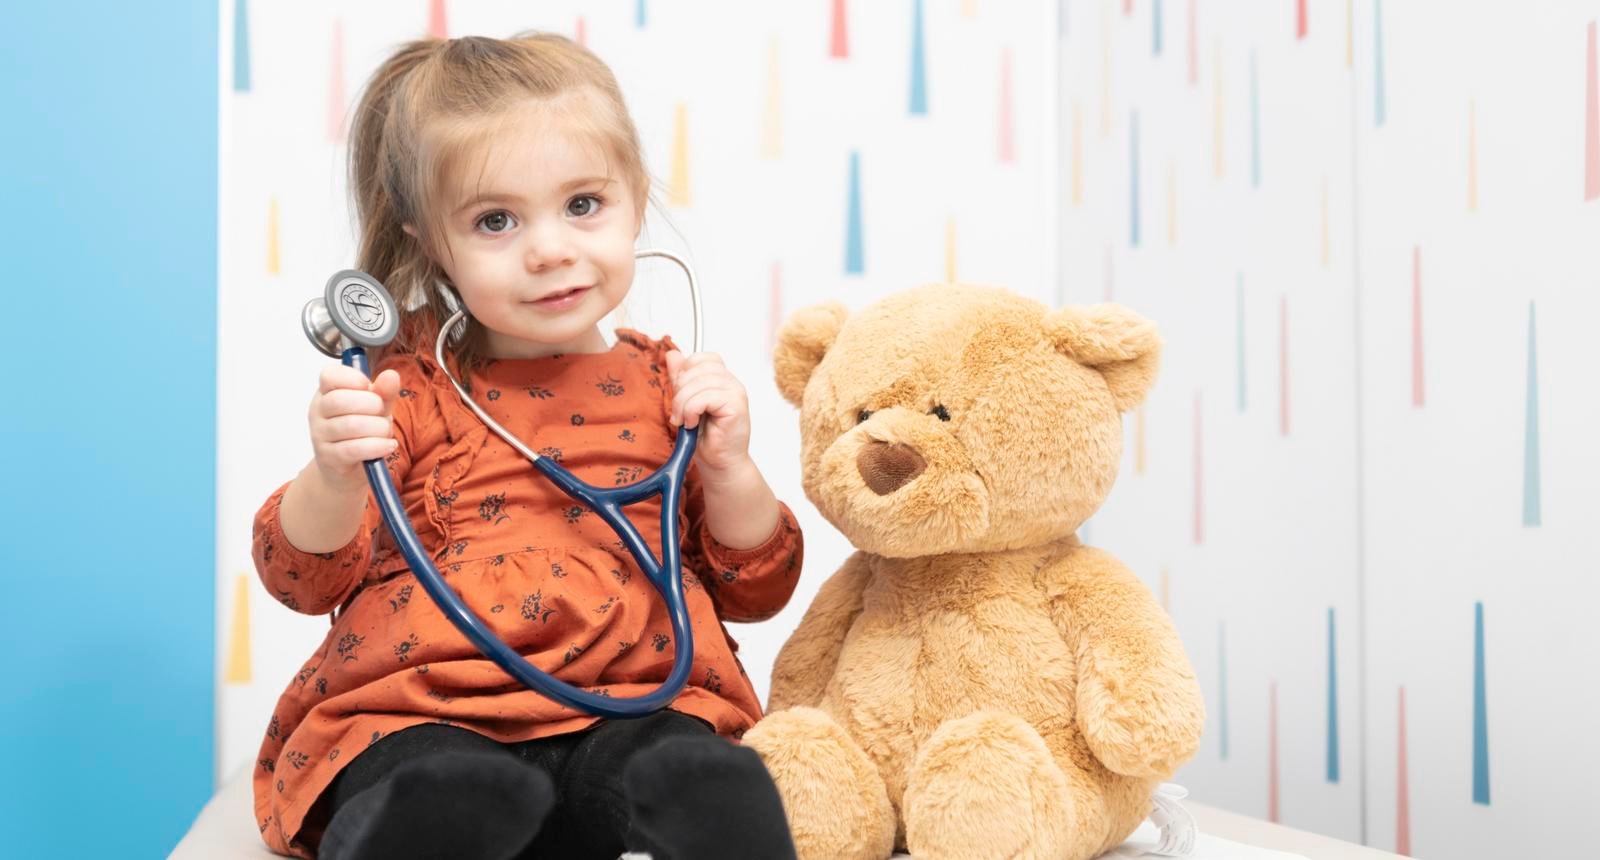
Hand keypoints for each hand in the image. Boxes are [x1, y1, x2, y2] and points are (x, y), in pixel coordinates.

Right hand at [308, 364, 400, 491]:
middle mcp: (317, 412)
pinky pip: (354, 449)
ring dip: (378, 428)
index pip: (329, 375)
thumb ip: (384, 392)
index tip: (368, 387)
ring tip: (386, 432)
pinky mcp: (329, 457)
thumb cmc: (363, 431)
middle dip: (372, 404)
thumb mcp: (377, 408)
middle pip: (339, 400)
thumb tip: (391, 375)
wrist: (348, 469)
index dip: (353, 378)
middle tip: (381, 413)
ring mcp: (320, 435)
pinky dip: (377, 446)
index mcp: (326, 392)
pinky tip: (388, 446)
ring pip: (350, 425)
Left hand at [666, 350, 752, 477]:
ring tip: (684, 421)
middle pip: (697, 367)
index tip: (680, 395)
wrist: (720, 463)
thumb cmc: (706, 438)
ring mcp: (736, 392)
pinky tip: (693, 423)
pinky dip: (692, 411)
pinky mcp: (736, 406)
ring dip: (683, 404)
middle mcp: (731, 382)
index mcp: (721, 379)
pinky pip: (705, 397)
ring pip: (699, 382)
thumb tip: (672, 354)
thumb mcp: (686, 402)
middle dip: (680, 391)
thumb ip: (681, 379)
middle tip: (678, 413)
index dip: (685, 373)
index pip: (701, 358)